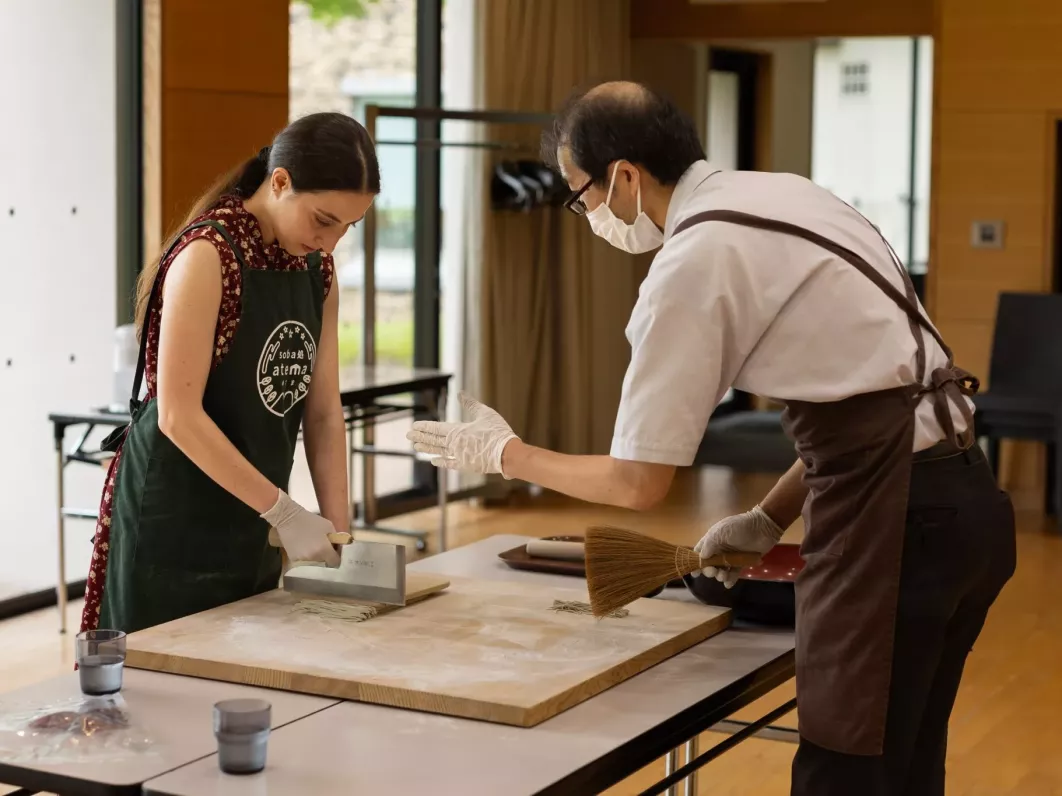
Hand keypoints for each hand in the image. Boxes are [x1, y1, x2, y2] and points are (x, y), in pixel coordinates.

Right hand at [260, 490, 340, 566]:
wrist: (288, 519)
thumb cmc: (310, 520)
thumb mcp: (328, 526)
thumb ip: (335, 538)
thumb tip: (338, 547)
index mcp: (324, 549)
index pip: (335, 562)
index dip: (336, 557)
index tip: (335, 552)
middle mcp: (314, 557)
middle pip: (324, 561)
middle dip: (325, 555)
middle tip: (322, 545)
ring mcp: (302, 559)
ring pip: (314, 561)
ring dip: (315, 555)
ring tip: (311, 544)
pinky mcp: (293, 558)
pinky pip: (304, 559)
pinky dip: (305, 554)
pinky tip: (302, 545)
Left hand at [405, 392, 519, 476]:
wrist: (507, 454)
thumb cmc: (497, 432)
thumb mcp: (485, 413)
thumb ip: (470, 404)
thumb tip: (460, 393)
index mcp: (457, 431)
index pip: (435, 428)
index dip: (423, 427)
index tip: (413, 426)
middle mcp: (454, 444)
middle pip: (433, 440)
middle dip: (420, 437)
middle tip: (408, 435)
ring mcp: (459, 456)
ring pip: (438, 451)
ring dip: (426, 448)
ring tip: (415, 447)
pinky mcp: (466, 465)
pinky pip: (449, 463)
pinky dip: (440, 462)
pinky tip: (432, 461)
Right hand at [692, 505, 781, 587]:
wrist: (763, 528)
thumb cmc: (740, 528)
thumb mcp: (721, 532)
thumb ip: (709, 544)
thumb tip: (701, 557)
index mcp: (713, 540)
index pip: (700, 552)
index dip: (696, 562)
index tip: (694, 572)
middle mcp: (720, 549)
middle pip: (709, 564)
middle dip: (709, 570)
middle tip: (714, 572)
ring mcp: (731, 557)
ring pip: (721, 570)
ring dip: (720, 575)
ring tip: (724, 576)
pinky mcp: (742, 562)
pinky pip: (734, 573)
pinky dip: (730, 579)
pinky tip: (728, 583)